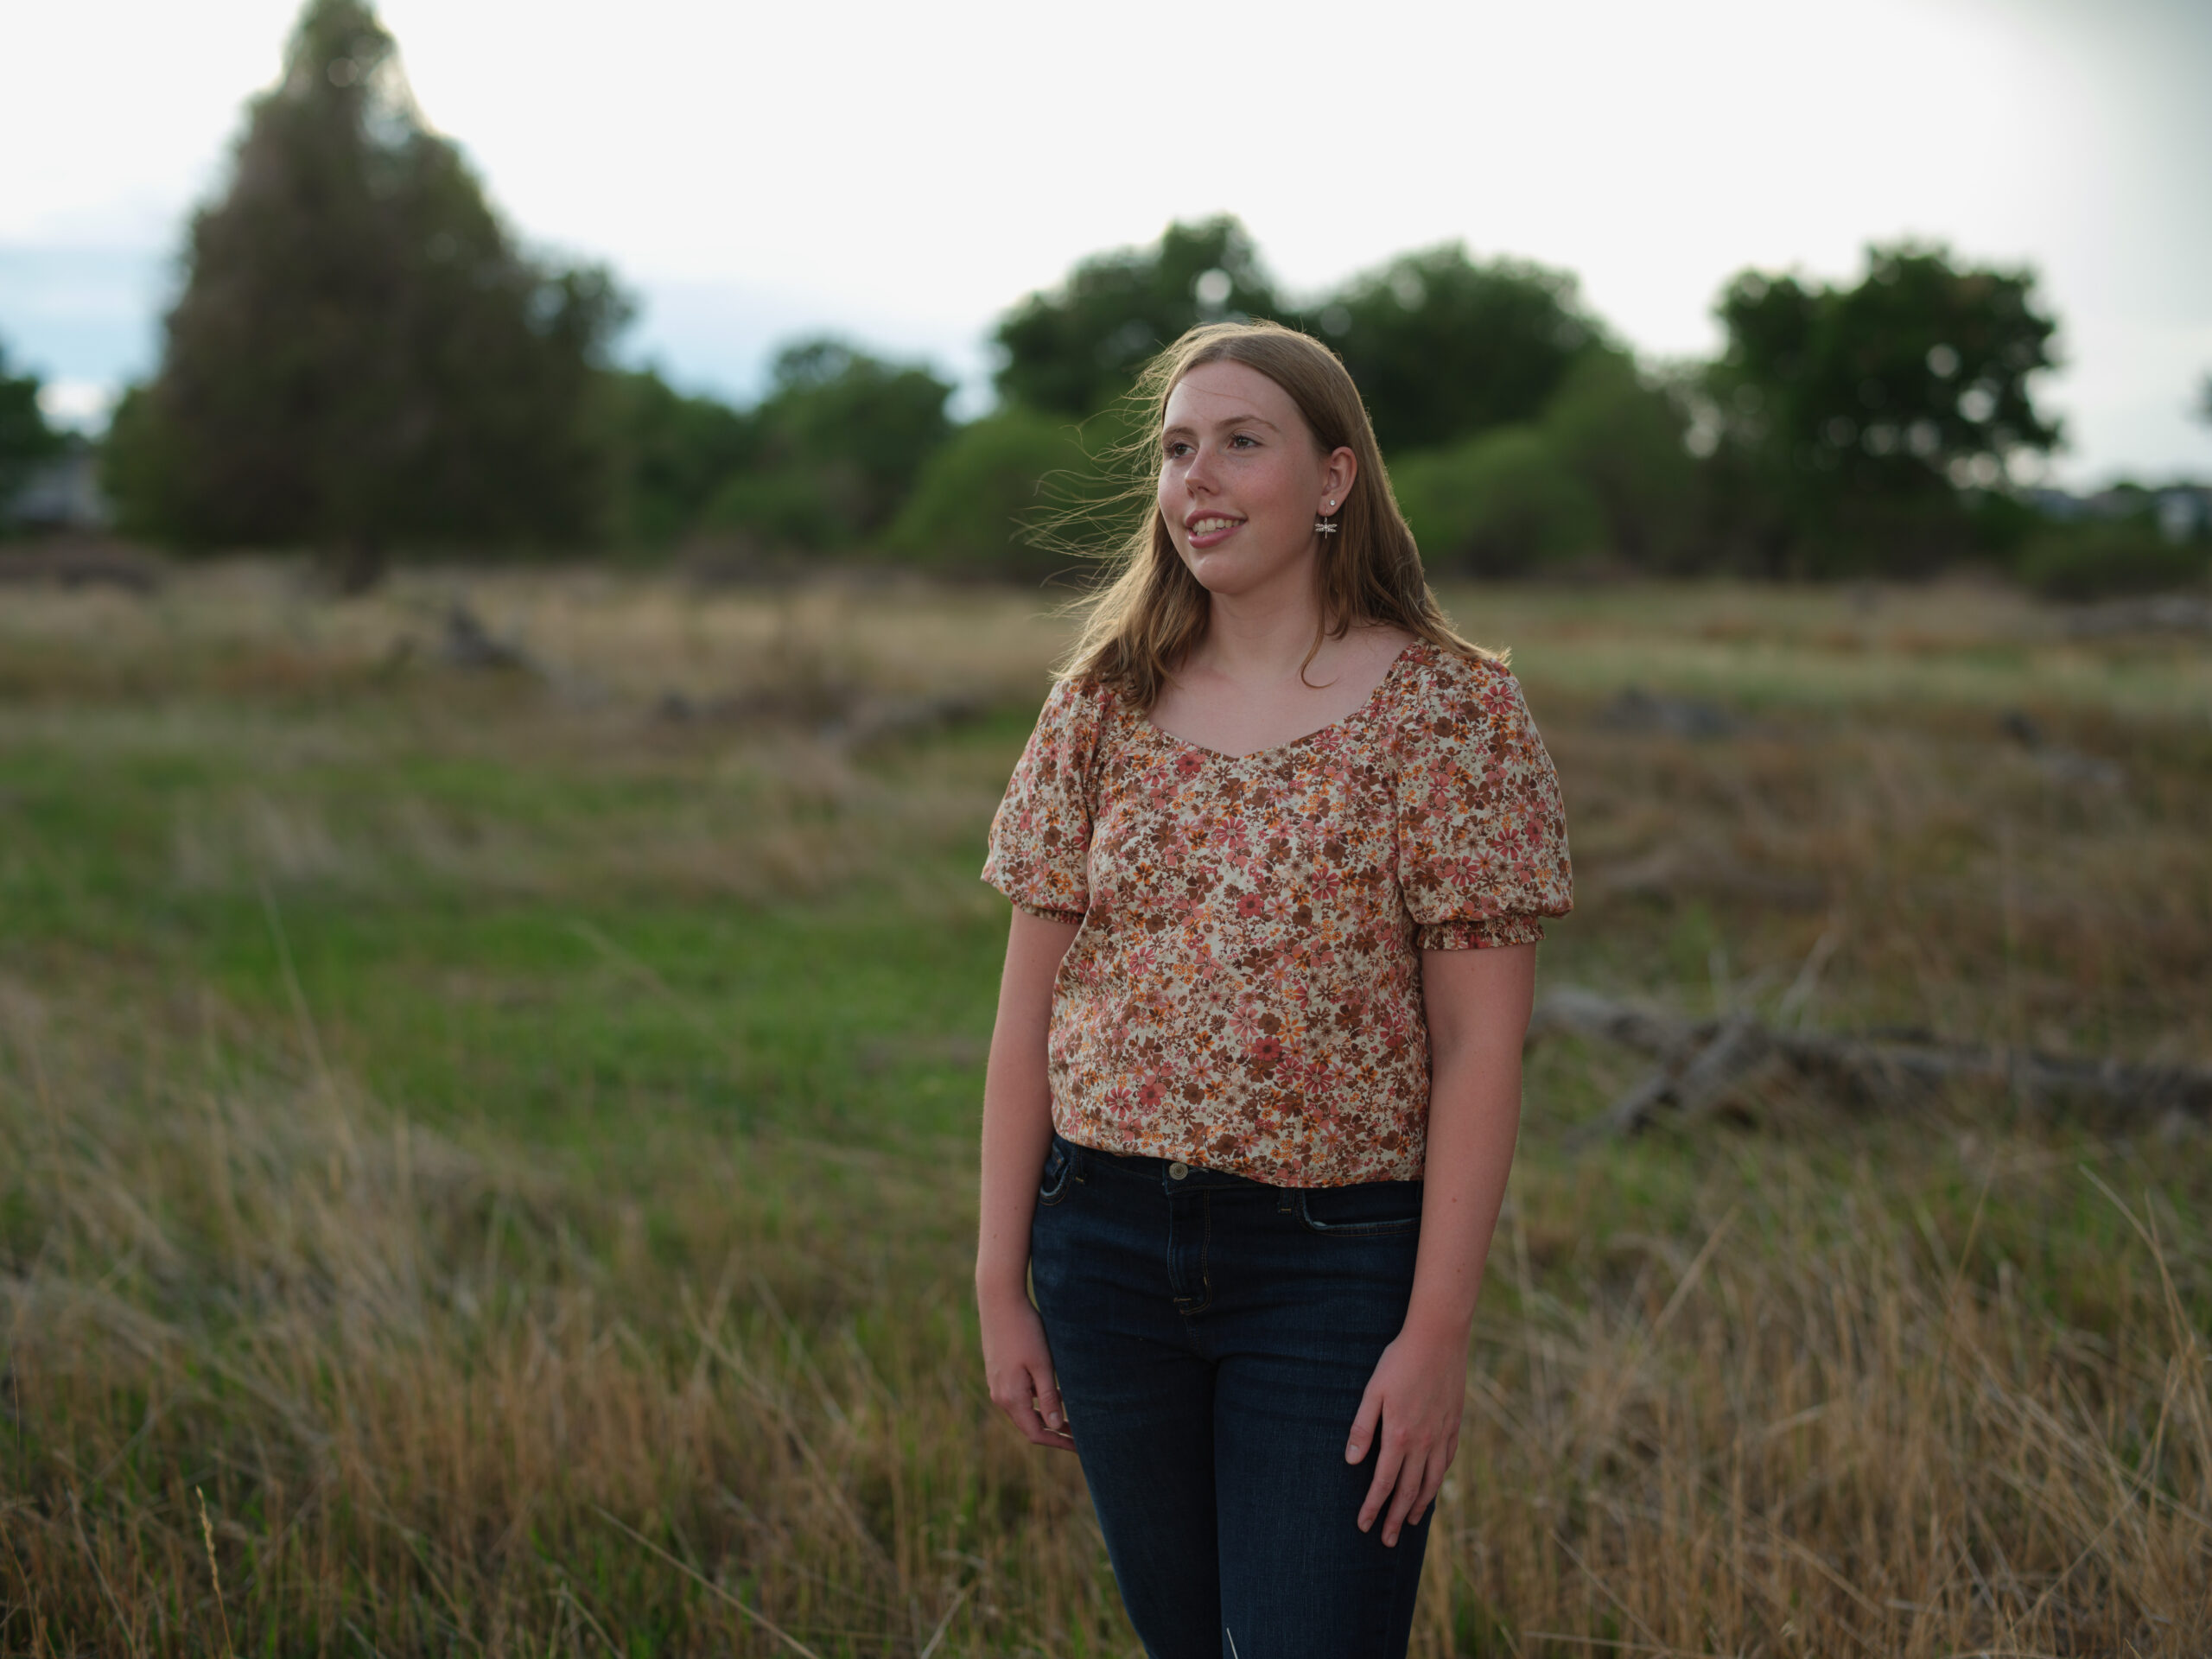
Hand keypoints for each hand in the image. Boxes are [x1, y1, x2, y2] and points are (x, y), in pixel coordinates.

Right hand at [979, 1286, 1074, 1451]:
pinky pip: (1020, 1395)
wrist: (999, 1300)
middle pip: (1029, 1425)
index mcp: (1011, 1398)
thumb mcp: (1042, 1364)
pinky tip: (1055, 1390)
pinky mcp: (998, 1372)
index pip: (1036, 1433)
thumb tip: (1056, 1426)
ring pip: (1025, 1409)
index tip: (1081, 1447)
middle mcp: (1000, 1396)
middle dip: (1055, 1431)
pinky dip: (1037, 1399)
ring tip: (1074, 1414)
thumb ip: (1048, 1397)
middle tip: (1081, 1435)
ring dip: (1046, 1414)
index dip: (1059, 1442)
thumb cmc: (1024, 1330)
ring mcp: (997, 1383)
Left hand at [1346, 1322, 1465, 1545]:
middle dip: (1395, 1518)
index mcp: (1399, 1436)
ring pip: (1431, 1481)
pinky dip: (1438, 1480)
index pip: (1384, 1483)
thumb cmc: (1399, 1361)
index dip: (1373, 1507)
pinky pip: (1446, 1462)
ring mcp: (1441, 1435)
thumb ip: (1362, 1427)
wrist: (1438, 1338)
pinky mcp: (1454, 1425)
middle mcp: (1423, 1442)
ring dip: (1419, 1506)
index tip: (1364, 1525)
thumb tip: (1351, 1462)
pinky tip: (1432, 1487)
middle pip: (1409, 1491)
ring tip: (1409, 1523)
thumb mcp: (1373, 1391)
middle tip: (1386, 1541)